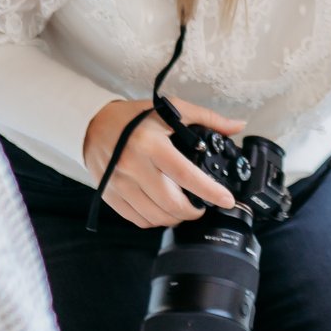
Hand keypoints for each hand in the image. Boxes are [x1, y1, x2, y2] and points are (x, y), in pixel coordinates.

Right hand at [81, 97, 246, 227]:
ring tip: (183, 209)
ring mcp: (120, 183)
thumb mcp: (171, 109)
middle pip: (170, 203)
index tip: (226, 200)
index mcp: (152, 145)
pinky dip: (154, 221)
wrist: (93, 125)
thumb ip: (207, 118)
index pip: (186, 174)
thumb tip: (237, 125)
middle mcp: (134, 166)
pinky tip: (162, 211)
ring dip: (175, 218)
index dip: (209, 191)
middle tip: (201, 207)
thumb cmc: (134, 118)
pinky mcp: (110, 195)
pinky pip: (137, 219)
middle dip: (192, 212)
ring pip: (154, 215)